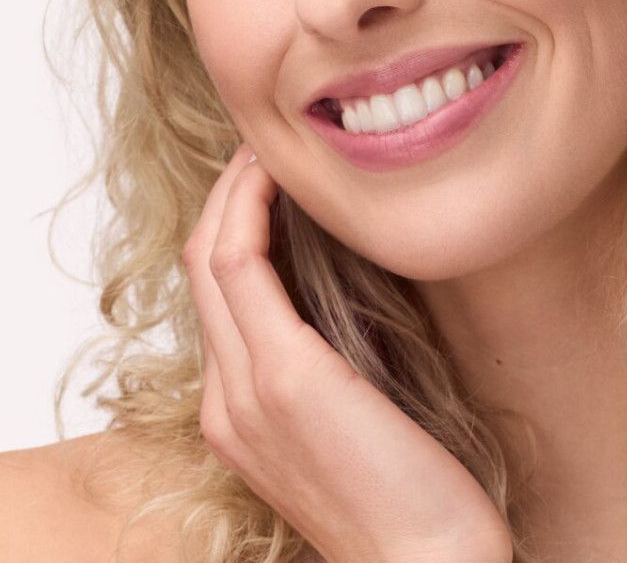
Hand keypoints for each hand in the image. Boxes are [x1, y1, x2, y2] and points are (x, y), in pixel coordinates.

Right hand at [182, 143, 512, 562]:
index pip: (218, 297)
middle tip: (264, 149)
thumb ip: (334, 358)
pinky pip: (241, 267)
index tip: (271, 181)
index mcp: (240, 410)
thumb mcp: (357, 416)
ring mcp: (245, 390)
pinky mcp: (283, 377)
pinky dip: (251, 212)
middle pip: (202, 268)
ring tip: (269, 150)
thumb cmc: (409, 491)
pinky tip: (280, 179)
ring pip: (212, 258)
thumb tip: (351, 282)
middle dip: (228, 197)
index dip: (235, 227)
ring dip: (236, 192)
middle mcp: (227, 399)